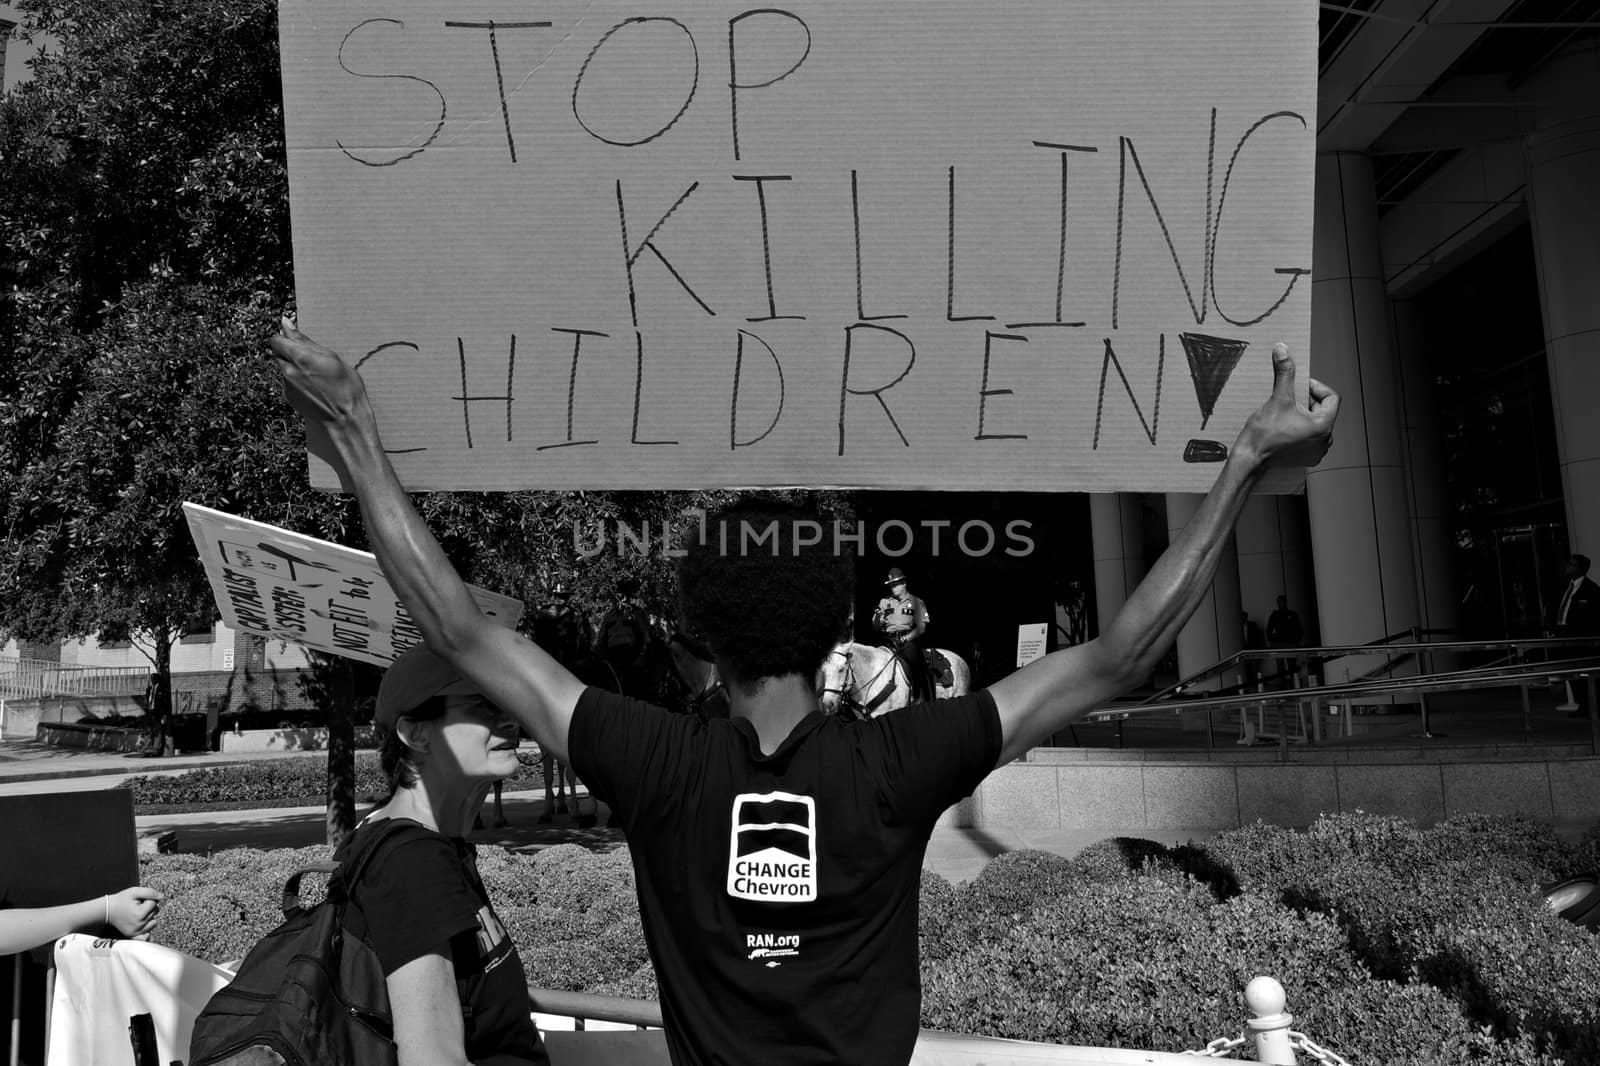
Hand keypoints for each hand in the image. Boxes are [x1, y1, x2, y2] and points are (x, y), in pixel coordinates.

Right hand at [106, 886, 162, 938]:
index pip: (154, 904)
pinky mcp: (134, 935)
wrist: (107, 910)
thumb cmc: (121, 899)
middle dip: (148, 907)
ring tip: (137, 913)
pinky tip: (140, 921)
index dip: (147, 899)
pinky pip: (148, 931)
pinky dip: (147, 926)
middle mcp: (139, 925)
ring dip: (149, 916)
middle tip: (136, 906)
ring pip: (154, 921)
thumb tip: (162, 897)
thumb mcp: (135, 891)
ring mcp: (137, 931)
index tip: (137, 900)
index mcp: (140, 914)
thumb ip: (150, 893)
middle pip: (155, 912)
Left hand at [266, 317, 371, 483]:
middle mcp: (288, 370)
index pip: (276, 340)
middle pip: (280, 354)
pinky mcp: (288, 396)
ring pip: (285, 368)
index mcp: (299, 356)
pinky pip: (288, 382)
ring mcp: (286, 385)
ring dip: (296, 368)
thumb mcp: (332, 357)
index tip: (297, 342)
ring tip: (318, 378)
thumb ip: (304, 340)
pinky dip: (298, 382)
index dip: (286, 339)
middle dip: (293, 354)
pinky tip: (315, 388)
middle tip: (314, 362)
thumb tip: (286, 323)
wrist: (345, 419)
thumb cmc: (346, 387)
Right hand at [1233, 344, 1338, 472]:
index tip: (1300, 385)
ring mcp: (1316, 452)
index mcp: (1323, 426)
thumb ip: (1284, 373)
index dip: (1316, 387)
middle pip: (1324, 410)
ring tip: (1285, 412)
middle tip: (1289, 398)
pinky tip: (1284, 427)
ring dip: (1303, 414)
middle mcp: (1324, 441)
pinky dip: (1300, 429)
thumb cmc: (1263, 436)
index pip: (1332, 397)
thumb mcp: (1277, 399)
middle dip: (1308, 400)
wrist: (1249, 461)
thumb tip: (1283, 350)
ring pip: (1316, 423)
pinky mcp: (1306, 458)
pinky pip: (1309, 437)